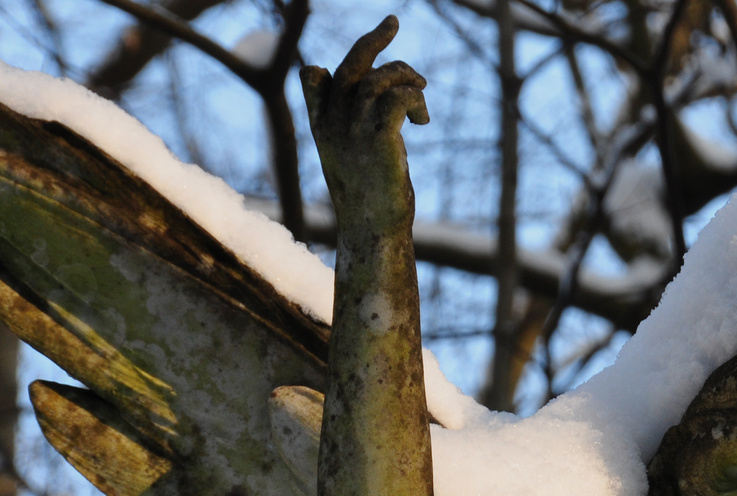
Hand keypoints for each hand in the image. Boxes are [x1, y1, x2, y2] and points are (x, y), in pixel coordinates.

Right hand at [301, 17, 429, 217]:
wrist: (373, 233)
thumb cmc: (370, 203)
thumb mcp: (356, 162)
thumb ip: (358, 131)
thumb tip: (384, 109)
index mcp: (323, 129)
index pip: (314, 80)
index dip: (332, 65)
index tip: (357, 63)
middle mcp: (334, 125)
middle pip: (350, 66)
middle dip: (373, 39)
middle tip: (394, 21)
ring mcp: (354, 131)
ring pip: (378, 78)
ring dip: (406, 75)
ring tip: (422, 89)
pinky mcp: (379, 139)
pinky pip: (398, 97)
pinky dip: (415, 99)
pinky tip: (422, 121)